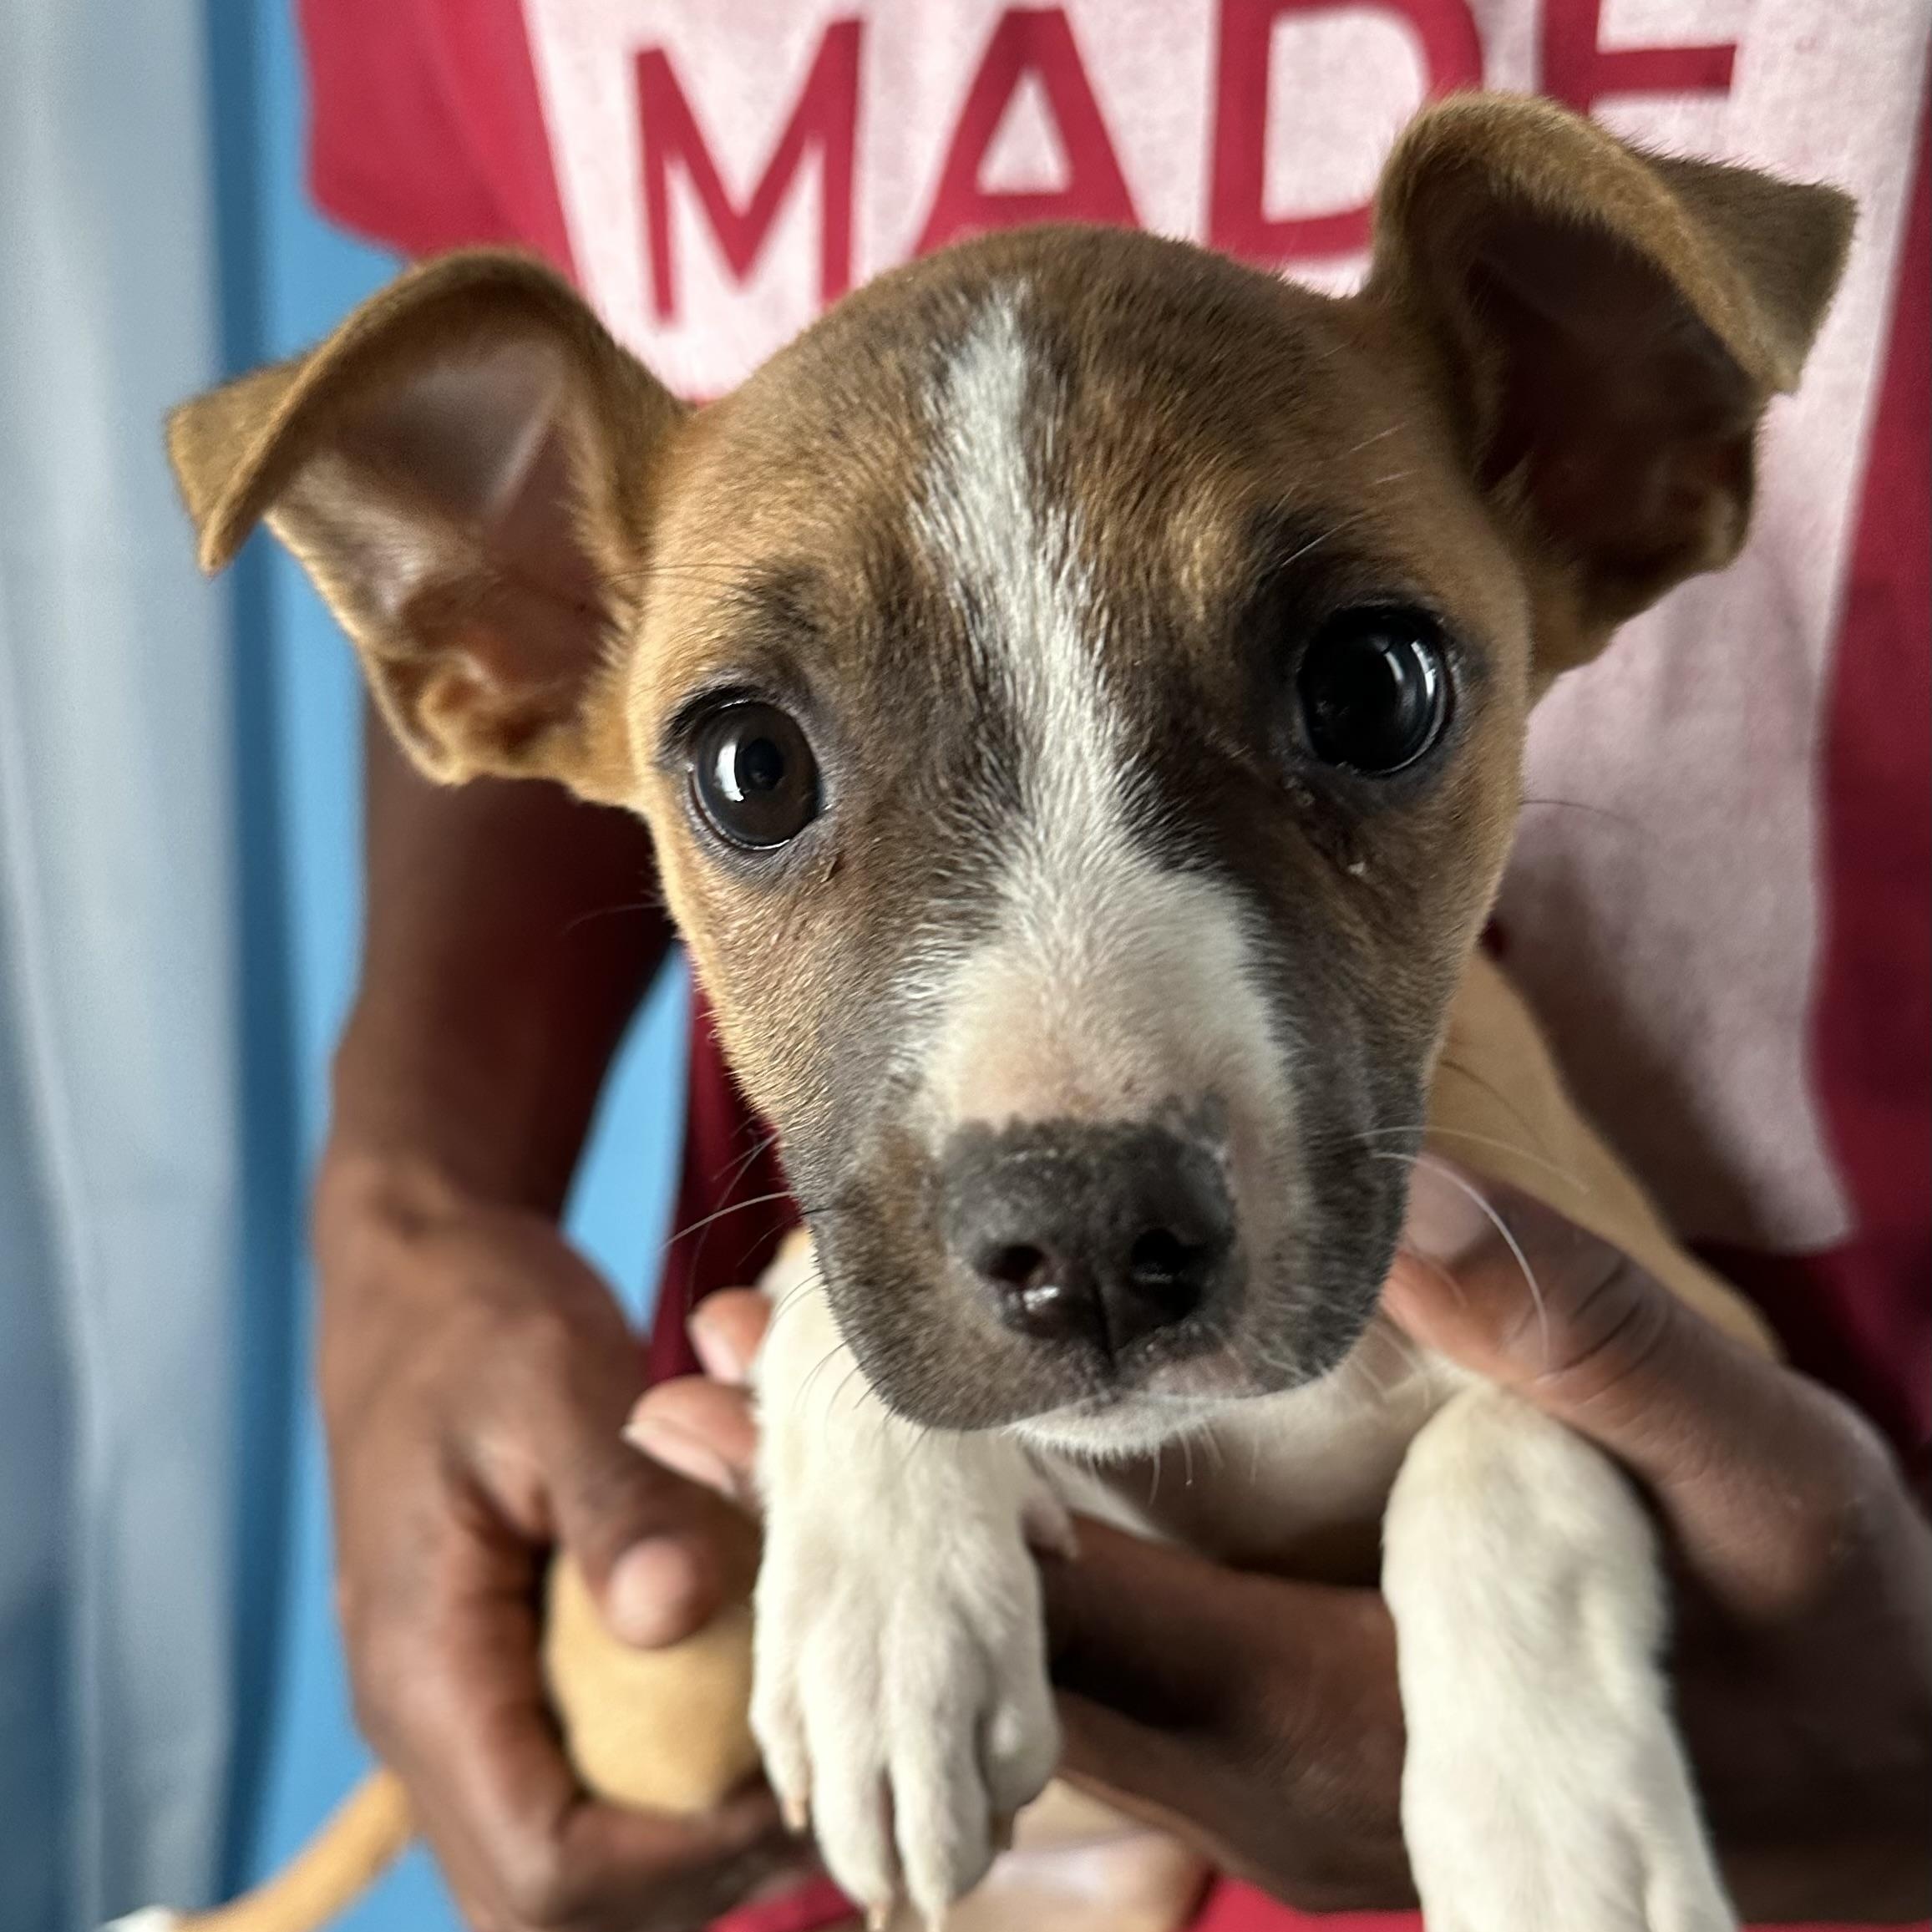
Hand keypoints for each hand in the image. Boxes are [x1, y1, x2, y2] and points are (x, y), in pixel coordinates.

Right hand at [316, 1153, 802, 1931]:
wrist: (415, 1275)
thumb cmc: (479, 1320)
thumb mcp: (555, 1386)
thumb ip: (617, 1505)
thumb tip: (678, 1614)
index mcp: (425, 1666)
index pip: (542, 1868)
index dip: (677, 1865)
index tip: (792, 1784)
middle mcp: (426, 1714)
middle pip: (545, 1901)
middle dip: (687, 1879)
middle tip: (806, 1790)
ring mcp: (452, 1701)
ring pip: (554, 1861)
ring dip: (673, 1847)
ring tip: (783, 1767)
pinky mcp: (487, 1672)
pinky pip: (563, 1784)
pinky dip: (652, 1786)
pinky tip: (735, 1714)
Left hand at [630, 1179, 1931, 1922]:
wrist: (1882, 1775)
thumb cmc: (1832, 1629)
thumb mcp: (1750, 1465)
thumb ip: (1581, 1341)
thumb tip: (1407, 1202)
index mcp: (1347, 1713)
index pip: (1059, 1620)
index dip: (893, 1506)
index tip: (752, 1376)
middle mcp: (1269, 1779)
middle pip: (992, 1652)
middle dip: (837, 1529)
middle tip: (682, 1378)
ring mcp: (1271, 1779)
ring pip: (1025, 1670)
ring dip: (887, 1557)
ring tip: (736, 1409)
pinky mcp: (1292, 1742)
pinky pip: (1101, 1669)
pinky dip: (988, 1574)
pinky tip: (923, 1488)